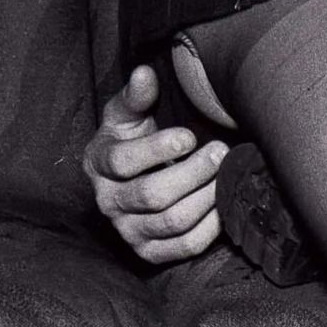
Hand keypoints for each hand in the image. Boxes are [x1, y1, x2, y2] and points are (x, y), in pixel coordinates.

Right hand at [85, 63, 229, 264]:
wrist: (133, 180)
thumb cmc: (132, 141)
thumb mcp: (128, 115)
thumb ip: (136, 96)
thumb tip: (145, 73)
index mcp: (99, 164)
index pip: (123, 161)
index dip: (158, 149)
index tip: (189, 136)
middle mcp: (109, 202)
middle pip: (153, 195)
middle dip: (193, 173)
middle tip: (221, 152)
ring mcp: (129, 232)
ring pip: (173, 221)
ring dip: (206, 198)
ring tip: (227, 175)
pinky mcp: (150, 253)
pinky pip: (185, 246)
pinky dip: (210, 228)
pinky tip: (224, 204)